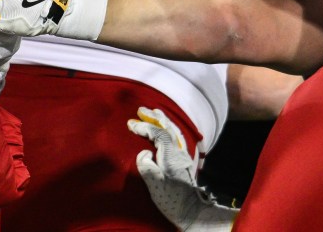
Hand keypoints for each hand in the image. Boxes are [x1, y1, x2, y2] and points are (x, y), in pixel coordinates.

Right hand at [129, 107, 237, 231]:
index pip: (159, 133)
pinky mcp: (185, 163)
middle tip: (141, 109)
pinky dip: (169, 130)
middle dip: (155, 117)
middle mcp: (180, 152)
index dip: (145, 126)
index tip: (131, 124)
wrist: (191, 212)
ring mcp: (184, 157)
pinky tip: (167, 131)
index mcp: (171, 155)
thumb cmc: (171, 199)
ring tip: (155, 113)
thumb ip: (146, 165)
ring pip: (175, 132)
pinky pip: (177, 138)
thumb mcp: (154, 183)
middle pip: (169, 128)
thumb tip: (144, 153)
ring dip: (163, 121)